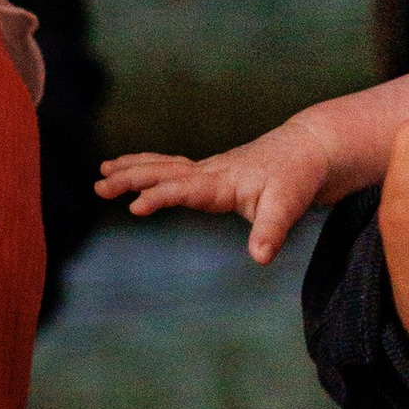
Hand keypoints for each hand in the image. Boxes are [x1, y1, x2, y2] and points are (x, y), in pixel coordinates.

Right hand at [98, 109, 340, 267]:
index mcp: (221, 181)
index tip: (134, 207)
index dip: (159, 196)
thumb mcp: (289, 206)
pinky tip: (138, 174)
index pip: (182, 187)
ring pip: (163, 166)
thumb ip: (271, 232)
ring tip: (102, 172)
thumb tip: (260, 258)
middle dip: (130, 178)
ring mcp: (209, 170)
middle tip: (98, 186)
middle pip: (162, 170)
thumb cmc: (298, 178)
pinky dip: (151, 168)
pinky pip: (172, 168)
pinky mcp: (212, 173)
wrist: (310, 150)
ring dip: (133, 169)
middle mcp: (209, 172)